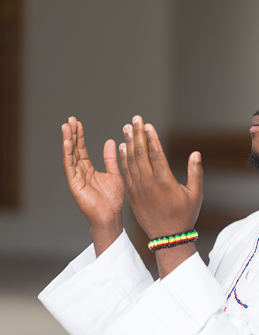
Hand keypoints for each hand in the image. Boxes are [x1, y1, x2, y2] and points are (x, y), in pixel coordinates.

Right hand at [62, 117, 123, 253]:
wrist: (111, 216)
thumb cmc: (113, 199)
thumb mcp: (114, 173)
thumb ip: (110, 158)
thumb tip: (110, 141)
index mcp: (88, 169)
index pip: (81, 149)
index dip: (80, 136)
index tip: (78, 122)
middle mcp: (80, 172)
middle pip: (73, 149)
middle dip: (72, 134)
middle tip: (70, 119)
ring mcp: (75, 178)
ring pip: (69, 156)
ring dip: (67, 141)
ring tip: (66, 127)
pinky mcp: (74, 184)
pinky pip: (70, 167)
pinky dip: (68, 155)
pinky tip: (68, 143)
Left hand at [119, 115, 202, 239]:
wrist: (168, 237)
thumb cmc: (185, 215)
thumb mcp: (195, 194)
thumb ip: (195, 172)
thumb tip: (195, 153)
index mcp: (165, 181)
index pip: (155, 153)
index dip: (151, 137)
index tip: (147, 124)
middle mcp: (149, 183)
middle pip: (141, 153)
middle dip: (138, 135)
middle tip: (134, 119)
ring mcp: (138, 189)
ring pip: (131, 161)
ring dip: (128, 143)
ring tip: (126, 129)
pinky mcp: (132, 195)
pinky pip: (126, 173)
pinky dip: (123, 159)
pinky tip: (121, 148)